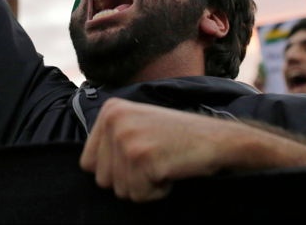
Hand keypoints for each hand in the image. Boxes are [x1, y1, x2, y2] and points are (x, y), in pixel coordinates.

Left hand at [79, 99, 226, 201]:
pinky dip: (157, 191)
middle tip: (155, 158)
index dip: (115, 170)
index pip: (88, 163)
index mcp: (110, 110)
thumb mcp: (138, 123)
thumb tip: (88, 166)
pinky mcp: (141, 157)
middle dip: (129, 179)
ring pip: (120, 190)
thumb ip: (111, 138)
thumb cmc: (180, 136)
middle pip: (102, 180)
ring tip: (163, 161)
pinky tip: (171, 169)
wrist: (217, 138)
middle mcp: (114, 120)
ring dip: (144, 185)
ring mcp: (126, 138)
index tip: (140, 155)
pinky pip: (139, 195)